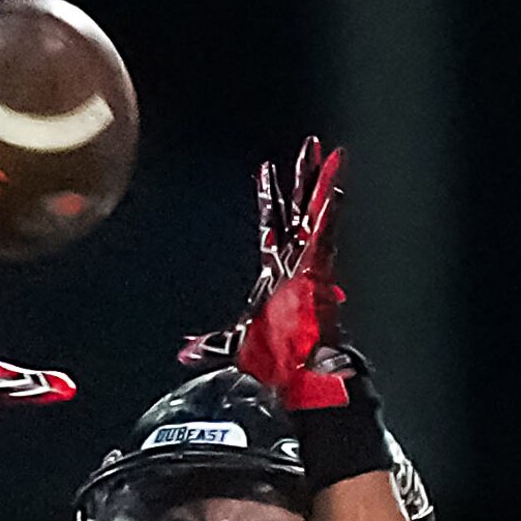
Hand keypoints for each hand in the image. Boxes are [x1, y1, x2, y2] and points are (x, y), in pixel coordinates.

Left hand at [182, 137, 353, 410]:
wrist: (299, 373)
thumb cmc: (278, 360)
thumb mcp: (237, 344)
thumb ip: (212, 344)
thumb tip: (185, 352)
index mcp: (280, 272)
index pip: (273, 225)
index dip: (270, 198)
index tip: (266, 170)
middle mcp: (297, 261)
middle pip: (298, 209)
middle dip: (302, 179)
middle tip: (310, 147)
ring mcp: (310, 262)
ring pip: (315, 213)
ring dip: (320, 183)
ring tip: (329, 154)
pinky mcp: (319, 268)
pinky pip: (325, 233)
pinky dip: (330, 211)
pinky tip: (335, 188)